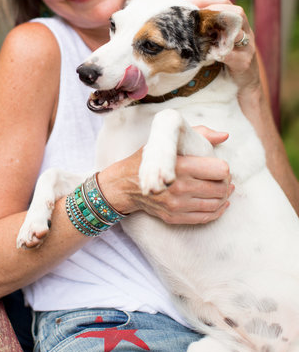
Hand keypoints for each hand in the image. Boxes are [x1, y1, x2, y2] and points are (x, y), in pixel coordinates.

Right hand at [102, 127, 232, 224]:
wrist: (125, 184)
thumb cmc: (148, 159)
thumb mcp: (167, 141)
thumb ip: (198, 134)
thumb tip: (225, 135)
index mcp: (180, 166)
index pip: (220, 170)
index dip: (225, 168)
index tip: (221, 166)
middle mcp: (179, 187)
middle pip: (220, 188)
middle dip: (226, 183)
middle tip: (224, 178)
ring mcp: (176, 205)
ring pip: (215, 204)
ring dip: (224, 197)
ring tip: (224, 189)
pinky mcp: (174, 216)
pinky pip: (205, 217)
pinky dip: (217, 211)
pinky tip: (219, 203)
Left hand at [187, 0, 260, 96]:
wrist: (242, 84)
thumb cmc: (224, 58)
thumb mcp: (214, 40)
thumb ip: (204, 29)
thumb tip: (179, 20)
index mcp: (235, 22)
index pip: (223, 1)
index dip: (205, 0)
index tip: (187, 3)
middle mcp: (245, 31)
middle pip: (236, 12)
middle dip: (215, 12)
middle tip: (196, 18)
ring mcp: (247, 47)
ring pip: (240, 32)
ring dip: (220, 31)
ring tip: (202, 33)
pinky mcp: (245, 63)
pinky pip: (235, 56)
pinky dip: (222, 54)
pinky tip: (210, 54)